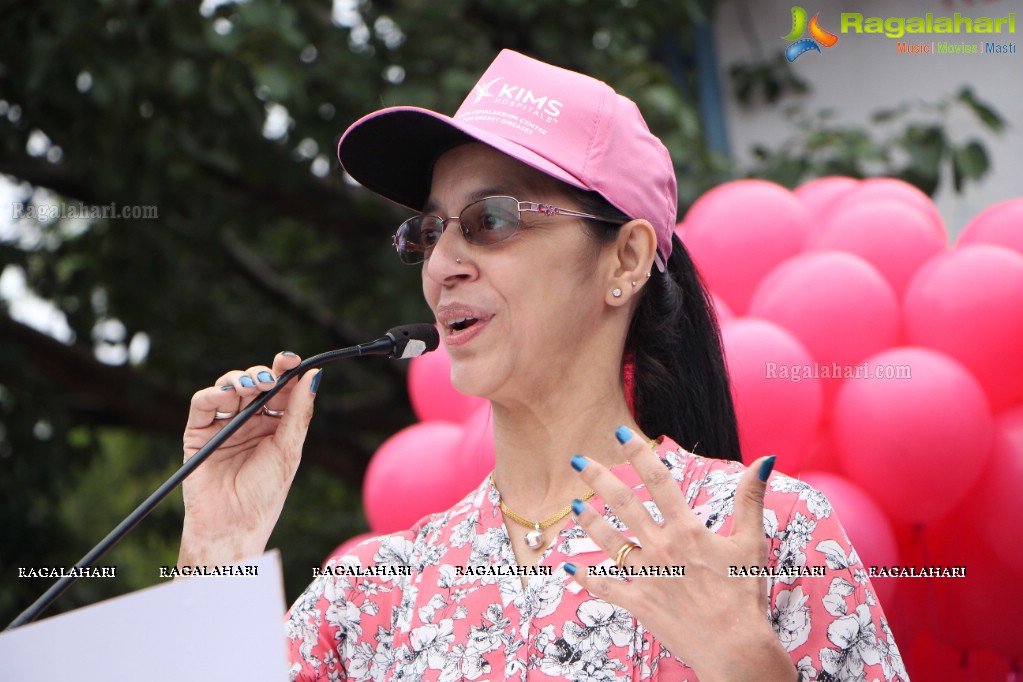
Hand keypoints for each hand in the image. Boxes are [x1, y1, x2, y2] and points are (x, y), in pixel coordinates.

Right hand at [178, 352, 320, 566]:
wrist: (233, 524)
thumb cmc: (265, 493)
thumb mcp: (288, 449)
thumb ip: (299, 412)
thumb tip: (315, 375)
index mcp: (275, 426)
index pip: (281, 390)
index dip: (286, 372)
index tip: (292, 360)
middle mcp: (249, 422)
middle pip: (255, 384)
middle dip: (262, 375)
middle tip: (269, 378)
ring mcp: (223, 425)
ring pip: (229, 388)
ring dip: (239, 381)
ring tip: (250, 387)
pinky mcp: (198, 432)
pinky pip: (202, 404)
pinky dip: (213, 394)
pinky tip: (226, 396)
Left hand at [566, 427, 793, 681]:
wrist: (735, 649)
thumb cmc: (746, 596)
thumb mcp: (753, 543)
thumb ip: (751, 498)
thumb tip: (764, 458)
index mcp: (687, 530)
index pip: (658, 481)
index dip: (639, 455)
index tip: (621, 435)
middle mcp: (661, 548)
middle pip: (623, 505)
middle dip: (599, 480)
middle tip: (579, 462)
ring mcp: (647, 576)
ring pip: (608, 541)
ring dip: (588, 521)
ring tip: (574, 505)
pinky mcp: (639, 603)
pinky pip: (605, 587)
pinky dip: (585, 577)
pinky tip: (568, 566)